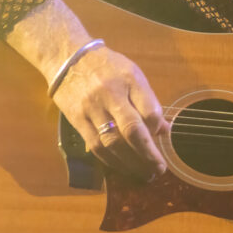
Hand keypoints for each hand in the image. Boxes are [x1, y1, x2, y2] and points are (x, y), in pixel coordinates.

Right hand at [52, 45, 170, 181]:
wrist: (67, 58)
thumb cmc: (107, 67)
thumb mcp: (133, 75)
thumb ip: (148, 102)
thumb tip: (164, 130)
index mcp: (129, 79)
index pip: (149, 110)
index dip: (157, 128)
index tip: (161, 136)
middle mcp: (110, 94)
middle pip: (131, 130)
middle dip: (148, 154)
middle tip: (159, 169)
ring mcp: (91, 108)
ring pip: (112, 143)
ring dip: (131, 163)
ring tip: (144, 173)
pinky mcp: (77, 120)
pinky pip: (95, 146)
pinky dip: (111, 161)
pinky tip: (123, 167)